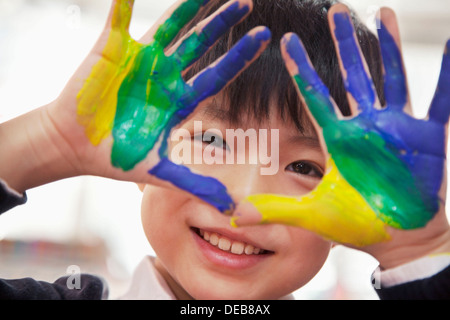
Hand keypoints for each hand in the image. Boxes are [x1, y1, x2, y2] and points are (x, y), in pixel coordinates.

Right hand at [1, 0, 269, 212]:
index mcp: (179, 100)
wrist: (76, 145)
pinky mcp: (112, 50)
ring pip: (171, 26)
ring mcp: (141, 60)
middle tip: (247, 2)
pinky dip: (124, 2)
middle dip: (222, 22)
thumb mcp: (160, 173)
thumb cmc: (116, 157)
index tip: (264, 37)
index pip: (217, 74)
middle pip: (200, 44)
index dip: (240, 57)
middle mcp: (165, 76)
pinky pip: (119, 19)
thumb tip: (232, 209)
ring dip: (190, 7)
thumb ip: (196, 183)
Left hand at [233, 5, 449, 266]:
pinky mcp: (427, 137)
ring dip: (389, 46)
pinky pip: (441, 99)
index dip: (300, 68)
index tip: (285, 41)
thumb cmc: (356, 224)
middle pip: (353, 75)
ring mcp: (397, 128)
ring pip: (391, 77)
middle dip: (345, 43)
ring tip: (385, 11)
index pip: (314, 96)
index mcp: (338, 139)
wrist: (397, 237)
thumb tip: (234, 216)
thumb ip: (274, 211)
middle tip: (336, 9)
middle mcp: (366, 126)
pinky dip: (449, 73)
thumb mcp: (312, 214)